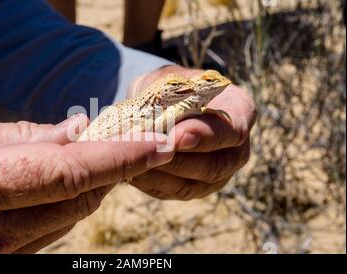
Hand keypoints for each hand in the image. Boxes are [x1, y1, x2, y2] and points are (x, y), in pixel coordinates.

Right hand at [0, 116, 172, 252]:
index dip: (120, 158)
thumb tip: (76, 132)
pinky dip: (65, 207)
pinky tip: (54, 187)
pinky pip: (53, 233)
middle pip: (80, 199)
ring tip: (85, 158)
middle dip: (112, 169)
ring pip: (71, 218)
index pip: (69, 171)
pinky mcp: (4, 266)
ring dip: (90, 186)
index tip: (157, 144)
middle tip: (128, 141)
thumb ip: (18, 137)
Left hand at [128, 65, 256, 199]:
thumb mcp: (170, 80)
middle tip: (147, 152)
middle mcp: (236, 149)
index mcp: (240, 112)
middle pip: (214, 166)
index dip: (205, 136)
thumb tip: (156, 114)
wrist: (163, 106)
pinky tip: (129, 170)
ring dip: (159, 174)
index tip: (176, 136)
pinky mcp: (193, 189)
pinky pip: (172, 193)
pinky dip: (149, 183)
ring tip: (131, 161)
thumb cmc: (171, 87)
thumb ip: (168, 94)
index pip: (232, 131)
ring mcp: (218, 175)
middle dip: (177, 161)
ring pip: (191, 185)